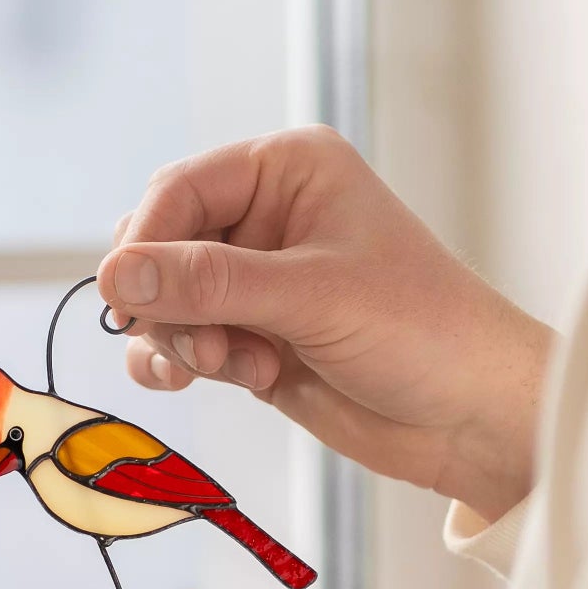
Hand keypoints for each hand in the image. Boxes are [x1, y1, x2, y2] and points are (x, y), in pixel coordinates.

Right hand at [99, 127, 555, 522]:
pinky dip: (187, 363)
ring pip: (163, 300)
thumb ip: (209, 285)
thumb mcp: (313, 297)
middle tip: (201, 344)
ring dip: (179, 338)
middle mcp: (266, 217)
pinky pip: (182, 341)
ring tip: (231, 364)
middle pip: (160, 245)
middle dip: (165, 300)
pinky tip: (234, 376)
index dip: (145, 244)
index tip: (125, 299)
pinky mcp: (252, 336)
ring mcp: (256, 281)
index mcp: (288, 171)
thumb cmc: (424, 333)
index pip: (179, 190)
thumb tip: (115, 277)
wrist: (472, 417)